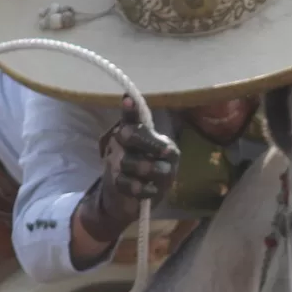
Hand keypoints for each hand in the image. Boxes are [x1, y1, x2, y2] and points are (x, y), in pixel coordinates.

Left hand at [72, 96, 178, 259]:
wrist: (122, 193)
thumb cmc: (127, 160)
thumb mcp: (125, 137)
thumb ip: (130, 118)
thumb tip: (128, 95)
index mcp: (163, 139)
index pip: (149, 131)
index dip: (134, 133)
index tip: (122, 134)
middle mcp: (170, 157)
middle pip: (151, 148)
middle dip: (129, 151)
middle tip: (121, 154)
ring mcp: (166, 177)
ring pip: (143, 167)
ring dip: (125, 169)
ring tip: (123, 170)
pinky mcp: (158, 195)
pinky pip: (137, 187)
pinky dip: (125, 185)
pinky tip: (125, 185)